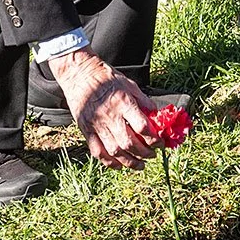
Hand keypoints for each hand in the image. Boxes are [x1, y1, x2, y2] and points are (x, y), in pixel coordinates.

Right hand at [49, 51, 155, 167]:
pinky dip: (109, 162)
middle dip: (145, 153)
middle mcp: (110, 116)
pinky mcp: (86, 130)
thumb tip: (156, 116)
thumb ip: (143, 101)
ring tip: (141, 165)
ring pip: (115, 151)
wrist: (79, 74)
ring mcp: (96, 125)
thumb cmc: (106, 78)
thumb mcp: (129, 84)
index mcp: (123, 103)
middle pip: (130, 142)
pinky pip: (98, 152)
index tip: (160, 142)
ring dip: (130, 162)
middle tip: (153, 155)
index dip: (154, 138)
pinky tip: (119, 165)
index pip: (142, 127)